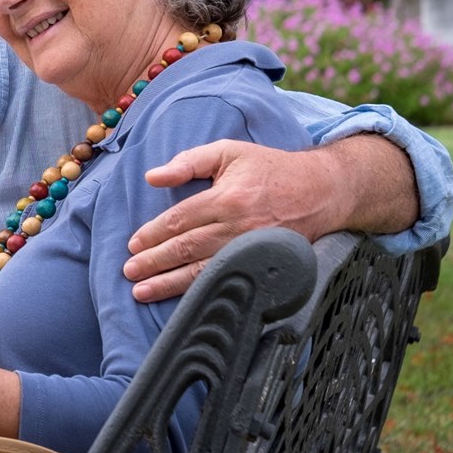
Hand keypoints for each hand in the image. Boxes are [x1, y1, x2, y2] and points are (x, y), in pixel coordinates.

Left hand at [125, 140, 345, 302]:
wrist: (323, 190)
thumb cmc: (270, 168)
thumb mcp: (228, 151)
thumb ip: (188, 161)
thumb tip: (152, 176)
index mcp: (227, 198)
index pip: (180, 220)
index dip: (153, 234)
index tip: (132, 246)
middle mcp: (239, 227)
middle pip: (188, 248)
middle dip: (155, 263)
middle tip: (130, 273)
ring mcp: (253, 249)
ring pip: (205, 271)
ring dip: (171, 284)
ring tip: (143, 292)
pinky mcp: (266, 264)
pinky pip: (229, 280)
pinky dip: (203, 291)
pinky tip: (184, 300)